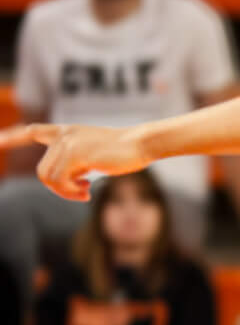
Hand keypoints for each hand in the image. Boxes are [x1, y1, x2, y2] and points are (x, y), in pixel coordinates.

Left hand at [0, 122, 149, 200]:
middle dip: (58, 188)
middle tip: (80, 192)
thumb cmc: (123, 152)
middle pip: (43, 171)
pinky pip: (60, 180)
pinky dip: (71, 191)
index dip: (13, 137)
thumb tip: (60, 181)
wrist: (141, 143)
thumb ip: (74, 161)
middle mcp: (64, 136)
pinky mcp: (75, 154)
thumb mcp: (93, 154)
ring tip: (84, 191)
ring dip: (65, 192)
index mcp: (67, 132)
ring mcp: (68, 143)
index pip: (34, 131)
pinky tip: (88, 190)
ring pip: (49, 178)